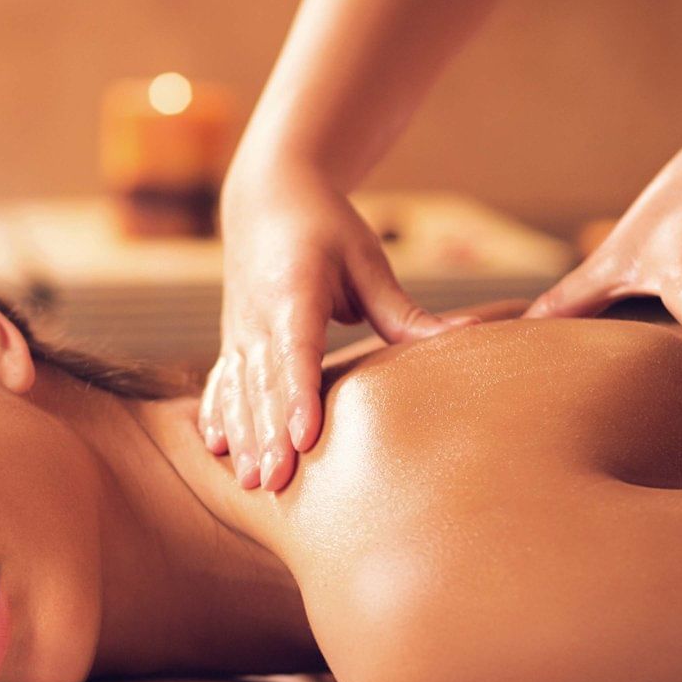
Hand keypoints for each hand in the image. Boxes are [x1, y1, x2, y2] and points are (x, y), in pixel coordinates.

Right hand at [205, 164, 470, 491]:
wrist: (266, 199)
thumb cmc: (326, 227)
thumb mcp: (367, 260)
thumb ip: (402, 311)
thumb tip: (466, 337)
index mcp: (293, 290)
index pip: (296, 351)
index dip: (298, 397)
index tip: (303, 438)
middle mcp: (257, 315)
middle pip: (264, 384)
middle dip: (267, 436)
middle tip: (277, 483)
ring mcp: (239, 330)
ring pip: (238, 390)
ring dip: (243, 437)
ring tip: (252, 482)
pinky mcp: (232, 340)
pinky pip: (220, 383)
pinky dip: (216, 415)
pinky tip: (216, 448)